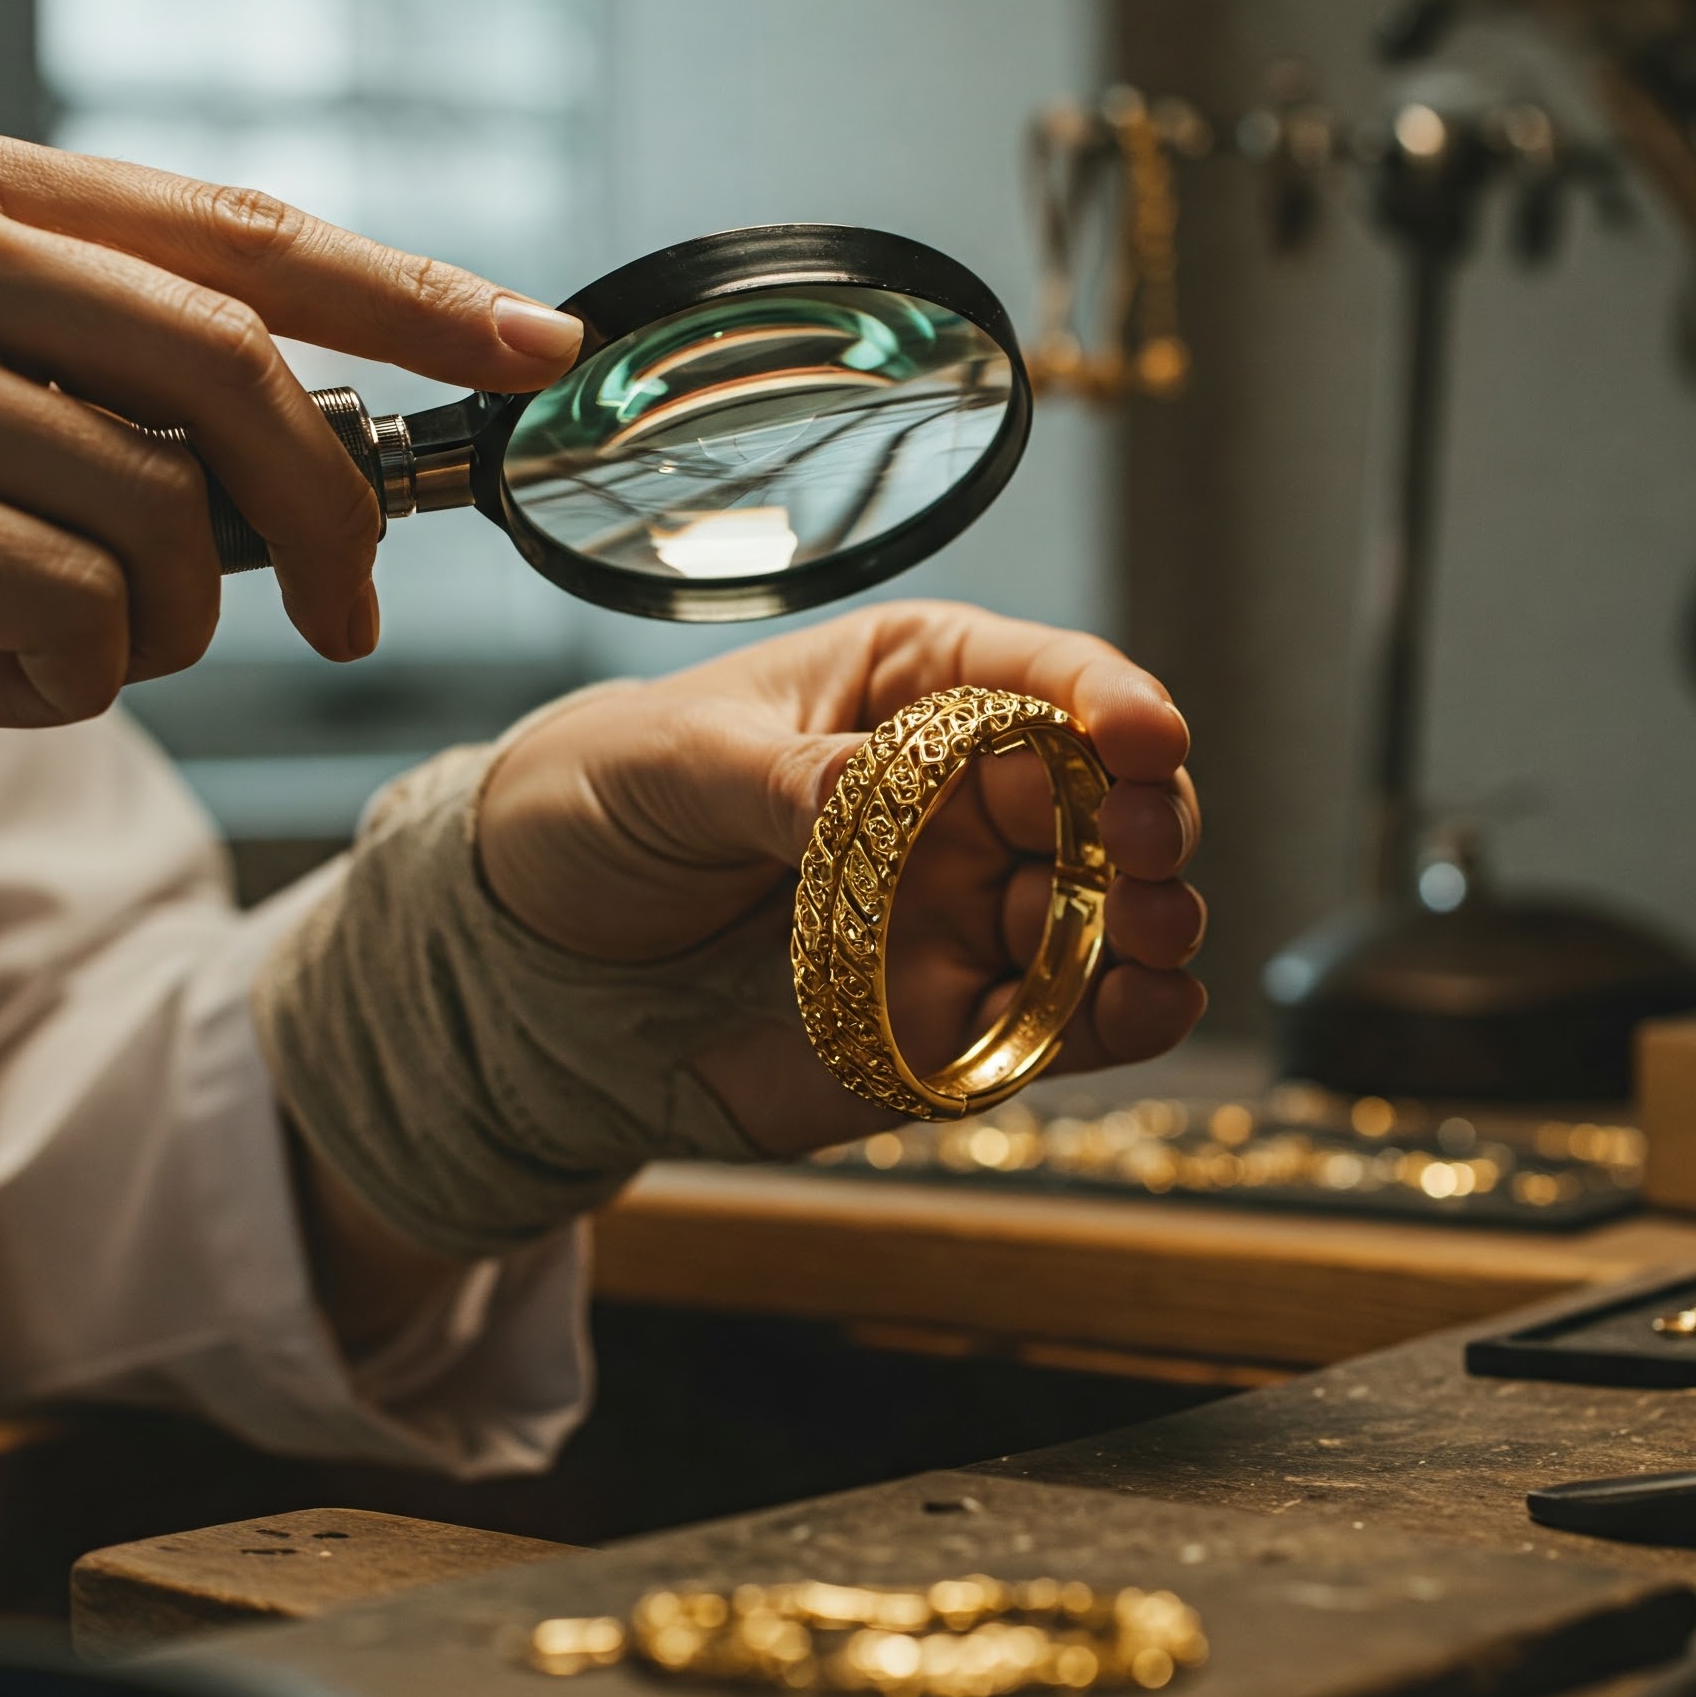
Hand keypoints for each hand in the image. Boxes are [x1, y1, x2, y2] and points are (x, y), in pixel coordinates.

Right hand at [0, 111, 580, 724]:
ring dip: (176, 627)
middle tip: (353, 613)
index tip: (541, 347)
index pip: (249, 234)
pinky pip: (66, 606)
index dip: (416, 295)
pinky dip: (83, 678)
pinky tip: (15, 684)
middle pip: (237, 374)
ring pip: (159, 517)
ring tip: (96, 651)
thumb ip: (100, 359)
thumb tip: (294, 469)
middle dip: (338, 517)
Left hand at [476, 602, 1206, 1152]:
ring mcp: (967, 908)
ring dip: (1150, 920)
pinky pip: (1062, 1019)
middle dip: (1150, 816)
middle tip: (1150, 847)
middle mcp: (962, 796)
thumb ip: (784, 780)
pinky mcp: (954, 1015)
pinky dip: (1121, 1018)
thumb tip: (874, 791)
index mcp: (908, 691)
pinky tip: (1145, 1007)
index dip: (1110, 701)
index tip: (1144, 735)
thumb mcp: (675, 765)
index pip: (1041, 677)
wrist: (542, 954)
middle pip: (1103, 796)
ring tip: (1153, 933)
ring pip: (1104, 910)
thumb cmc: (606, 803)